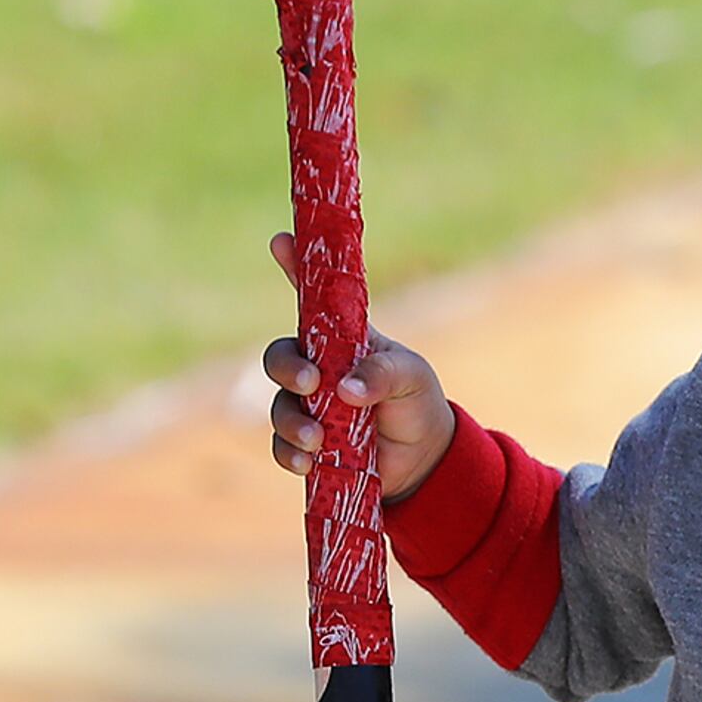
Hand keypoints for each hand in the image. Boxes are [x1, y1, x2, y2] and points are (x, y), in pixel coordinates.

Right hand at [263, 232, 456, 501]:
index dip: (294, 265)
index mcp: (341, 338)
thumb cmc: (416, 402)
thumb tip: (346, 388)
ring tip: (317, 440)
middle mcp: (317, 367)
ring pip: (278, 405)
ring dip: (291, 421)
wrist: (422, 458)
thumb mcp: (412, 378)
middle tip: (310, 382)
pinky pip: (282, 445)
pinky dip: (290, 452)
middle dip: (286, 367)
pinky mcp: (306, 444)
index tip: (281, 240)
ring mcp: (308, 406)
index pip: (312, 295)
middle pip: (279, 355)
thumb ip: (384, 373)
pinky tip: (309, 460)